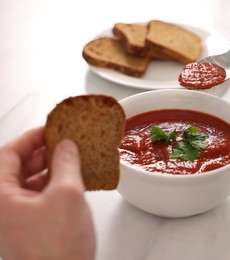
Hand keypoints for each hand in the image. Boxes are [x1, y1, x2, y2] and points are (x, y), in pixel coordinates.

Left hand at [0, 127, 95, 259]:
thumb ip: (66, 163)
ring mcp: (14, 220)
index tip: (51, 128)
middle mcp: (2, 208)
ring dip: (49, 168)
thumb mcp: (67, 194)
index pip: (7, 154)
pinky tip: (70, 181)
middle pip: (15, 168)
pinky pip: (37, 197)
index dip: (31, 137)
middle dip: (41, 152)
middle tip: (64, 142)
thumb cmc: (58, 249)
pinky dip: (52, 185)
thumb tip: (66, 146)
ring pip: (28, 182)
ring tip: (71, 159)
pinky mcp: (29, 228)